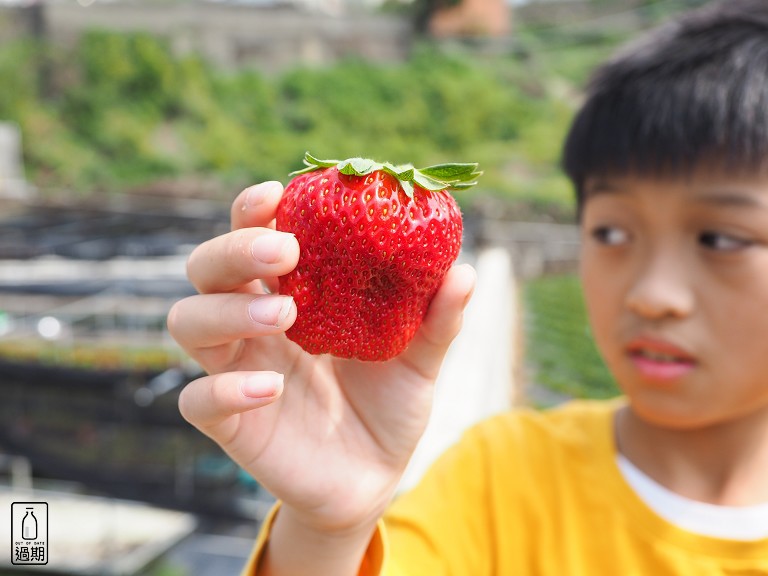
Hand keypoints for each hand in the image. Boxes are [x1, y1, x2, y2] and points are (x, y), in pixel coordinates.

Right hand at [167, 181, 475, 533]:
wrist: (374, 478)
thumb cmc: (389, 405)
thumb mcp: (420, 361)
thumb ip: (436, 319)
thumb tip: (464, 270)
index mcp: (292, 296)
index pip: (252, 238)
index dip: (252, 212)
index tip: (278, 194)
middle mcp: (253, 325)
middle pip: (207, 269)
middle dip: (234, 249)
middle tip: (284, 253)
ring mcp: (236, 370)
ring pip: (188, 322)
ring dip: (228, 310)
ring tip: (284, 315)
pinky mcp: (231, 423)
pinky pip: (197, 400)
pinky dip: (226, 389)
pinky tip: (271, 388)